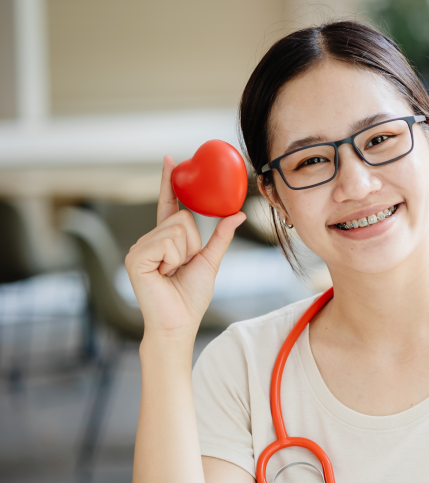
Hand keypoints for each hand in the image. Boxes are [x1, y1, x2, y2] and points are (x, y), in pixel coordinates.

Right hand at [124, 155, 246, 339]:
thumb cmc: (191, 298)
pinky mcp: (135, 257)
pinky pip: (168, 242)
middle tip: (183, 266)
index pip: (168, 205)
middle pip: (182, 218)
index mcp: (165, 240)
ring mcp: (139, 248)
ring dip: (185, 254)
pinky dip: (174, 259)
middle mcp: (148, 240)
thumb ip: (221, 237)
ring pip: (177, 229)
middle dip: (193, 244)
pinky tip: (164, 274)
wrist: (179, 323)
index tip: (171, 159)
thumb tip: (238, 214)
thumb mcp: (210, 261)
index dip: (169, 183)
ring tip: (173, 272)